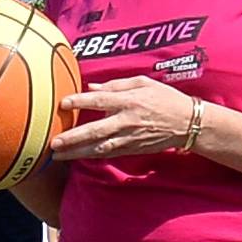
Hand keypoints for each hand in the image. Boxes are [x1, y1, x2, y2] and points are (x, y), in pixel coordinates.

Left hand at [52, 76, 200, 161]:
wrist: (187, 123)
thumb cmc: (164, 98)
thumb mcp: (143, 83)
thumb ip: (116, 85)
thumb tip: (92, 88)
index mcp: (129, 101)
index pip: (100, 101)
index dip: (81, 102)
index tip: (63, 103)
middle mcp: (127, 121)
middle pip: (95, 130)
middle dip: (73, 137)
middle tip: (54, 142)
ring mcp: (129, 138)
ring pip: (98, 148)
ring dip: (77, 152)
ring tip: (57, 155)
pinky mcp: (132, 149)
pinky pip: (108, 154)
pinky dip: (91, 156)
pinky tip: (76, 158)